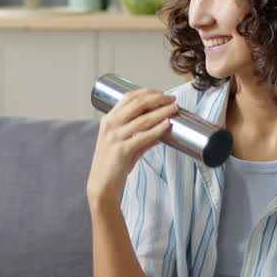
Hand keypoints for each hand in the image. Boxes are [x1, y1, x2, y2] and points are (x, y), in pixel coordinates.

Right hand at [87, 89, 177, 203]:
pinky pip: (144, 136)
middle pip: (137, 103)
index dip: (147, 92)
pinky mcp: (122, 150)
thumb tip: (163, 128)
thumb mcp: (125, 144)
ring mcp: (115, 137)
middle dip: (157, 98)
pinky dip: (157, 130)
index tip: (161, 93)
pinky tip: (167, 125)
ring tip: (174, 109)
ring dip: (162, 112)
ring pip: (143, 119)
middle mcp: (110, 125)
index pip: (128, 97)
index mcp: (109, 120)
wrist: (101, 185)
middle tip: (172, 99)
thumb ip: (143, 136)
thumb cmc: (112, 165)